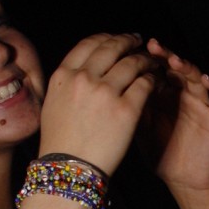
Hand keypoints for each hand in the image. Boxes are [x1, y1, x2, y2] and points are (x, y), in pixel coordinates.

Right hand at [39, 33, 157, 175]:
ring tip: (152, 64)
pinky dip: (153, 80)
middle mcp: (83, 79)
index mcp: (63, 76)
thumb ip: (68, 83)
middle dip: (128, 42)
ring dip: (145, 60)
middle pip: (112, 48)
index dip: (106, 38)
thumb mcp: (53, 105)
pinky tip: (155, 83)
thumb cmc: (61, 144)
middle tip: (138, 42)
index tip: (116, 40)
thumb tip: (83, 70)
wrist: (69, 170)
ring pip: (132, 63)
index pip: (89, 44)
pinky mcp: (126, 110)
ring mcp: (106, 93)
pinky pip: (145, 84)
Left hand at [142, 38, 208, 194]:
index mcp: (162, 95)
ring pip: (195, 77)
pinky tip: (205, 78)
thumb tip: (111, 87)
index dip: (144, 59)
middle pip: (174, 68)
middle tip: (151, 46)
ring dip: (186, 67)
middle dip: (163, 56)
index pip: (154, 70)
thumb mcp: (140, 129)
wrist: (182, 179)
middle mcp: (181, 94)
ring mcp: (199, 103)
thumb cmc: (161, 154)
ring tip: (174, 60)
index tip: (130, 52)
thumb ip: (131, 107)